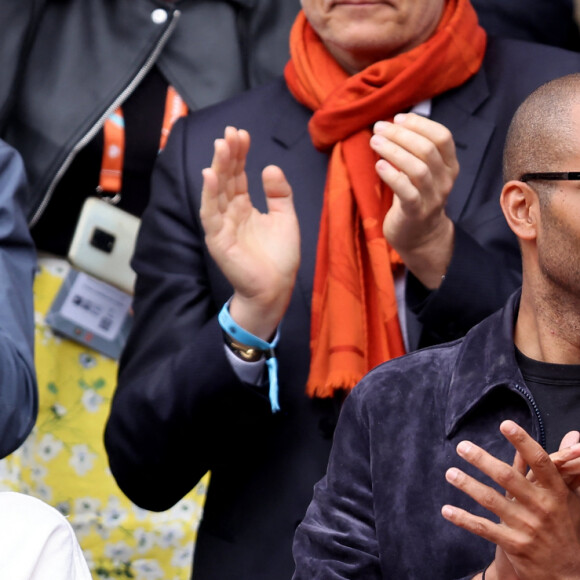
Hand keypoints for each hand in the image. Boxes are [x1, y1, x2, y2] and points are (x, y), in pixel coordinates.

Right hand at [200, 126, 299, 338]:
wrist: (276, 288)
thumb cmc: (279, 257)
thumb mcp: (285, 218)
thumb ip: (279, 193)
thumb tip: (269, 167)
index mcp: (244, 207)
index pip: (237, 175)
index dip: (240, 155)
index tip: (242, 134)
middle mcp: (230, 213)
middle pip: (226, 178)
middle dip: (228, 154)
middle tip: (230, 132)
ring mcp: (222, 225)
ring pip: (216, 191)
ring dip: (218, 167)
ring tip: (221, 145)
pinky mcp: (217, 239)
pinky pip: (210, 213)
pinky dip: (209, 194)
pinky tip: (210, 174)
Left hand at [370, 113, 457, 288]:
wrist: (419, 237)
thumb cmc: (415, 197)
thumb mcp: (420, 171)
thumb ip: (413, 150)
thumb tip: (392, 123)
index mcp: (449, 166)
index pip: (442, 137)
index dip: (419, 124)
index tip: (397, 118)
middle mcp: (445, 180)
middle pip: (428, 149)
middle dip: (401, 134)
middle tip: (378, 128)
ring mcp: (432, 198)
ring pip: (418, 169)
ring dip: (394, 151)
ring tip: (374, 142)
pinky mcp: (416, 212)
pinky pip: (407, 191)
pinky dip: (392, 176)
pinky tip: (379, 165)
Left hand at [442, 420, 579, 579]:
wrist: (568, 575)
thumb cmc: (566, 526)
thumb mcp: (569, 496)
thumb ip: (562, 465)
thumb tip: (573, 435)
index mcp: (556, 492)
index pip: (539, 462)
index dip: (522, 442)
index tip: (505, 424)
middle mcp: (541, 507)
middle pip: (507, 477)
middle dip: (482, 460)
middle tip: (462, 446)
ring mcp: (527, 527)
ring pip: (491, 500)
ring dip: (467, 485)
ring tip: (450, 473)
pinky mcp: (514, 545)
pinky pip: (484, 528)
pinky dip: (464, 519)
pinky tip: (447, 510)